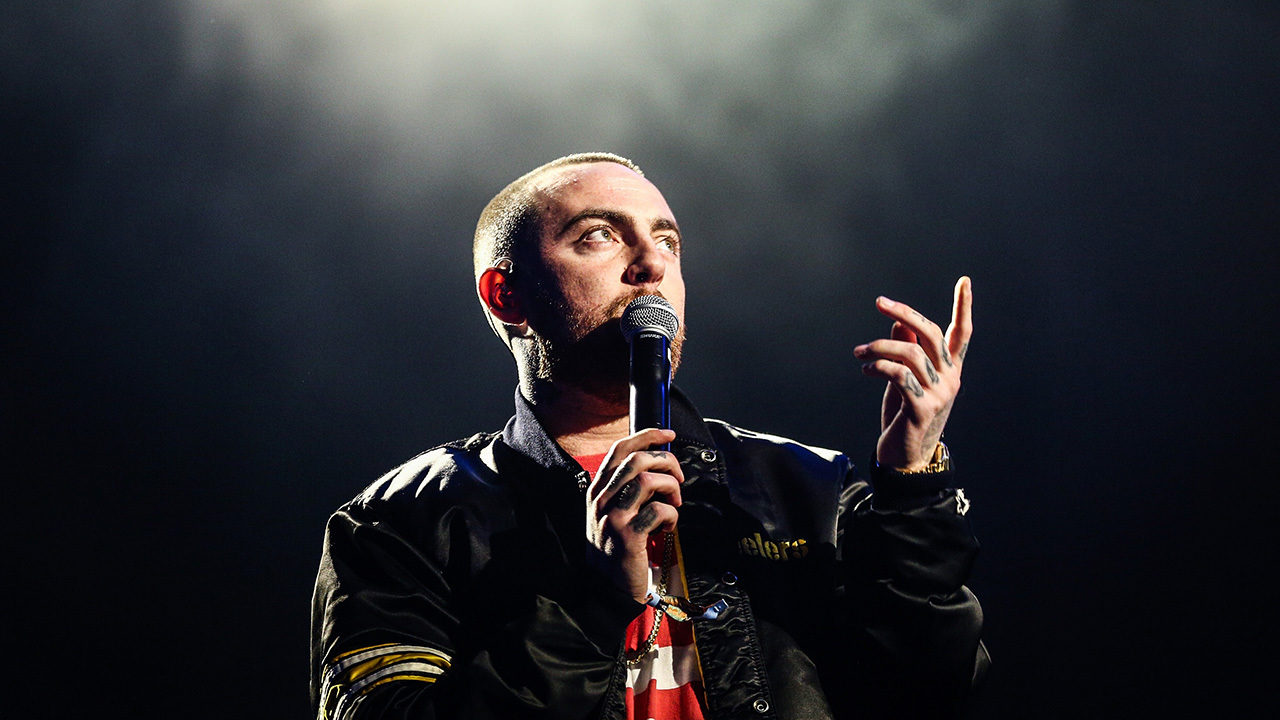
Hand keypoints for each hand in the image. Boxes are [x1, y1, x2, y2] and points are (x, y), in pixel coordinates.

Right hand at [585, 428, 683, 602]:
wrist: (605, 589)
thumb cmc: (616, 549)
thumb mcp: (612, 513)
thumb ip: (628, 489)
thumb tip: (658, 465)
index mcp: (598, 490)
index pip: (620, 449)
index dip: (648, 436)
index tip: (668, 434)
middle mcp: (602, 499)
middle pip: (638, 459)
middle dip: (667, 462)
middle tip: (678, 478)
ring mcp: (613, 517)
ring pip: (650, 480)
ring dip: (672, 489)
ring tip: (674, 505)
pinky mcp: (628, 535)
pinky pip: (660, 511)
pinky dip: (672, 516)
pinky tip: (668, 529)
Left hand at [854, 277, 972, 470]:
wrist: (906, 457)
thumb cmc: (904, 415)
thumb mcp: (905, 379)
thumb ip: (906, 351)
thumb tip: (899, 323)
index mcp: (949, 369)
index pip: (962, 333)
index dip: (963, 307)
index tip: (965, 280)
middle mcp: (950, 379)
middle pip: (931, 334)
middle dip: (905, 312)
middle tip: (880, 302)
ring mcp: (939, 394)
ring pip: (910, 354)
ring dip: (879, 347)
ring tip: (859, 353)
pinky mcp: (922, 409)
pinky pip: (899, 376)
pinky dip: (879, 367)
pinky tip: (866, 370)